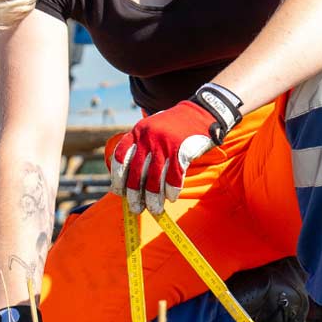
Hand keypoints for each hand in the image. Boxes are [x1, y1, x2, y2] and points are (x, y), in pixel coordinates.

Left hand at [108, 82, 242, 214]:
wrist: (203, 112)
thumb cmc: (177, 126)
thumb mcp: (154, 128)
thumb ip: (141, 146)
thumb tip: (130, 177)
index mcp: (138, 131)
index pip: (121, 157)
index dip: (118, 177)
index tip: (119, 192)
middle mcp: (148, 137)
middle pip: (136, 172)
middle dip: (135, 194)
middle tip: (136, 207)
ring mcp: (165, 144)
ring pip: (154, 178)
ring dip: (153, 197)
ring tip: (154, 209)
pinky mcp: (181, 151)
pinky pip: (173, 177)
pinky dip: (171, 190)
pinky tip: (171, 198)